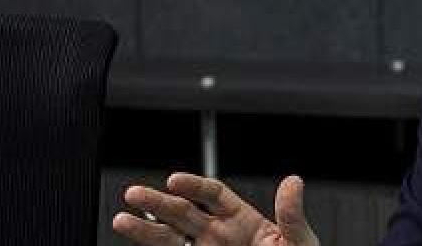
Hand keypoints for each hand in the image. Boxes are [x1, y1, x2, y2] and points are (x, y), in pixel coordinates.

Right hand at [112, 173, 319, 245]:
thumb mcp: (299, 241)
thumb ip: (292, 215)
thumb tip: (293, 182)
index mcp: (244, 221)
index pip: (213, 195)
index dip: (193, 185)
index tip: (174, 181)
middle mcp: (219, 237)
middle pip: (183, 213)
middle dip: (158, 202)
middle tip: (134, 193)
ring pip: (169, 240)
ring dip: (145, 230)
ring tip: (122, 221)